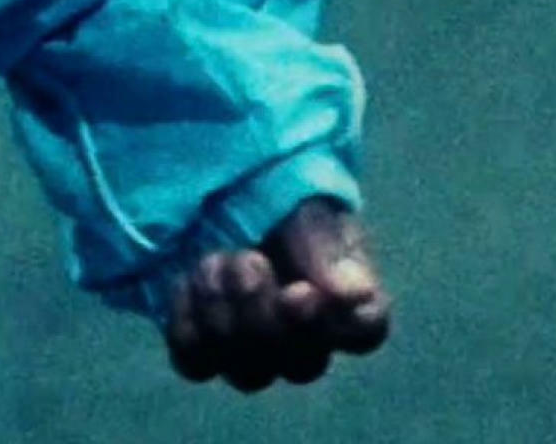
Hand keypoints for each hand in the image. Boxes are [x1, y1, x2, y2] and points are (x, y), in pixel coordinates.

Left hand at [164, 197, 391, 393]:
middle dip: (269, 318)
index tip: (302, 292)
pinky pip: (198, 363)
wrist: (210, 180)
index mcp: (343, 286)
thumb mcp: (301, 200)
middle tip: (247, 262)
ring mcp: (254, 346)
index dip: (338, 327)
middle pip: (304, 365)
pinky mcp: (205, 347)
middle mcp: (304, 330)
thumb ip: (324, 245)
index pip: (366, 331)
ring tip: (213, 261)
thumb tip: (356, 296)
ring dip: (228, 319)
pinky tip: (189, 280)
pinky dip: (190, 325)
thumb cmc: (271, 184)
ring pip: (251, 375)